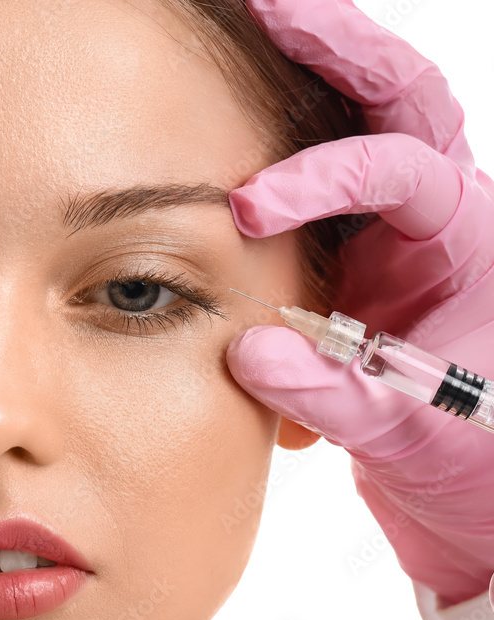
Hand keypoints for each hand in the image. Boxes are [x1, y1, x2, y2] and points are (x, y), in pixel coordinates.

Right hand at [224, 0, 493, 619]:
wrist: (479, 498)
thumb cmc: (477, 469)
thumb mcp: (420, 439)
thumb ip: (338, 398)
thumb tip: (248, 348)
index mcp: (476, 245)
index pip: (403, 171)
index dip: (322, 176)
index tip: (249, 212)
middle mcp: (440, 217)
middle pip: (398, 96)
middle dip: (333, 41)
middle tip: (262, 2)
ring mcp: (394, 231)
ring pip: (357, 116)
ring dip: (302, 65)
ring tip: (241, 19)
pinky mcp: (353, 255)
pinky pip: (315, 174)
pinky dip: (273, 137)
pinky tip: (224, 116)